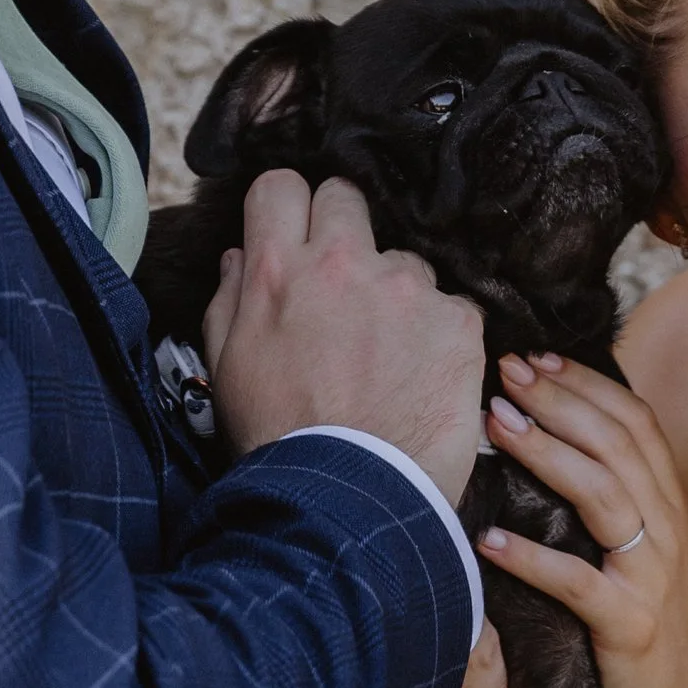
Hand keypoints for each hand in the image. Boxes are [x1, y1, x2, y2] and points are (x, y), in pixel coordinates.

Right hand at [202, 172, 484, 501]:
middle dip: (343, 232)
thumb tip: (243, 256)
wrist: (349, 501)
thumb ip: (231, 299)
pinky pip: (450, 308)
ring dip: (396, 295)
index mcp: (278, 269)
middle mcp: (345, 263)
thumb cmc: (279, 440)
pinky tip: (422, 379)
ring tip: (387, 357)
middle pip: (347, 199)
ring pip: (404, 262)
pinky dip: (439, 336)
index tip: (293, 233)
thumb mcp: (228, 367)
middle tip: (343, 286)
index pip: (281, 186)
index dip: (287, 208)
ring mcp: (408, 289)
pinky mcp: (459, 322)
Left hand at [477, 354, 687, 687]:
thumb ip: (610, 517)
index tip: (536, 358)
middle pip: (618, 443)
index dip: (587, 384)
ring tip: (495, 425)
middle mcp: (668, 535)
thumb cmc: (649, 653)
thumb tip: (551, 460)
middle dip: (558, 399)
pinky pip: (578, 583)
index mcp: (669, 513)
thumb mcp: (638, 569)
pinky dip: (532, 558)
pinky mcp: (630, 629)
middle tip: (504, 371)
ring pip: (604, 493)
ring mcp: (652, 580)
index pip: (635, 423)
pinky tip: (490, 540)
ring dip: (546, 452)